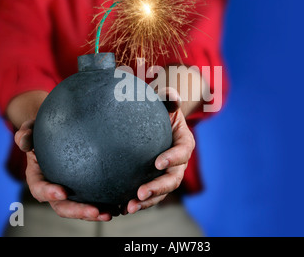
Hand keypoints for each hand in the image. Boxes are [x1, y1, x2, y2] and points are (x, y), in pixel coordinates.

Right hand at [14, 119, 113, 220]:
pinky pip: (94, 199)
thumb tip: (23, 141)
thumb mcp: (31, 129)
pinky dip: (104, 205)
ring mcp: (70, 191)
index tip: (62, 192)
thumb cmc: (42, 131)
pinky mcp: (85, 189)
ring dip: (93, 214)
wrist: (57, 132)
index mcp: (38, 178)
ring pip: (80, 208)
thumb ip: (26, 134)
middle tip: (95, 211)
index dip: (49, 193)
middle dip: (78, 211)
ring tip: (109, 214)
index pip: (40, 189)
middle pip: (63, 206)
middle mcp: (54, 189)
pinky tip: (119, 206)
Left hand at [125, 87, 195, 213]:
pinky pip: (148, 195)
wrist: (155, 122)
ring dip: (147, 202)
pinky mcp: (154, 181)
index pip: (182, 152)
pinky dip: (137, 202)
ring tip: (129, 207)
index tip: (157, 163)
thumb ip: (169, 98)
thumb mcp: (165, 102)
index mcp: (184, 143)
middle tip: (141, 192)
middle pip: (173, 179)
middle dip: (158, 188)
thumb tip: (172, 95)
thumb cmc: (160, 110)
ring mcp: (167, 174)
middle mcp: (178, 163)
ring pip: (161, 192)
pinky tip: (120, 208)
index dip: (173, 159)